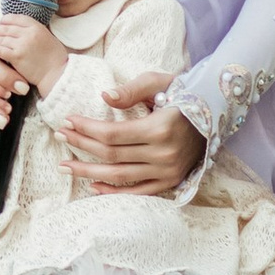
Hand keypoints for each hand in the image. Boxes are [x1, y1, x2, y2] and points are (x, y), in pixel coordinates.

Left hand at [0, 13, 64, 93]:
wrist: (57, 73)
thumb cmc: (52, 57)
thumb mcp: (45, 36)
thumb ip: (31, 30)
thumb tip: (14, 27)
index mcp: (36, 26)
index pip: (14, 18)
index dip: (4, 21)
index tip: (1, 25)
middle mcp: (28, 33)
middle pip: (5, 27)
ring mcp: (22, 44)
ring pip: (0, 38)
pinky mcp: (17, 57)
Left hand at [62, 71, 200, 198]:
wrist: (216, 113)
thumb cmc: (183, 93)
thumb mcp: (159, 82)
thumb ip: (131, 90)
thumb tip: (104, 97)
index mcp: (160, 128)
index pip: (112, 134)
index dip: (86, 129)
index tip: (67, 121)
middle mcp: (163, 154)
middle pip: (111, 155)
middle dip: (81, 146)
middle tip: (59, 136)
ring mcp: (167, 171)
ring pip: (119, 176)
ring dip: (88, 172)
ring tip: (65, 166)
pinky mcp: (170, 181)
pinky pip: (137, 192)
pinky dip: (113, 192)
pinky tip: (92, 186)